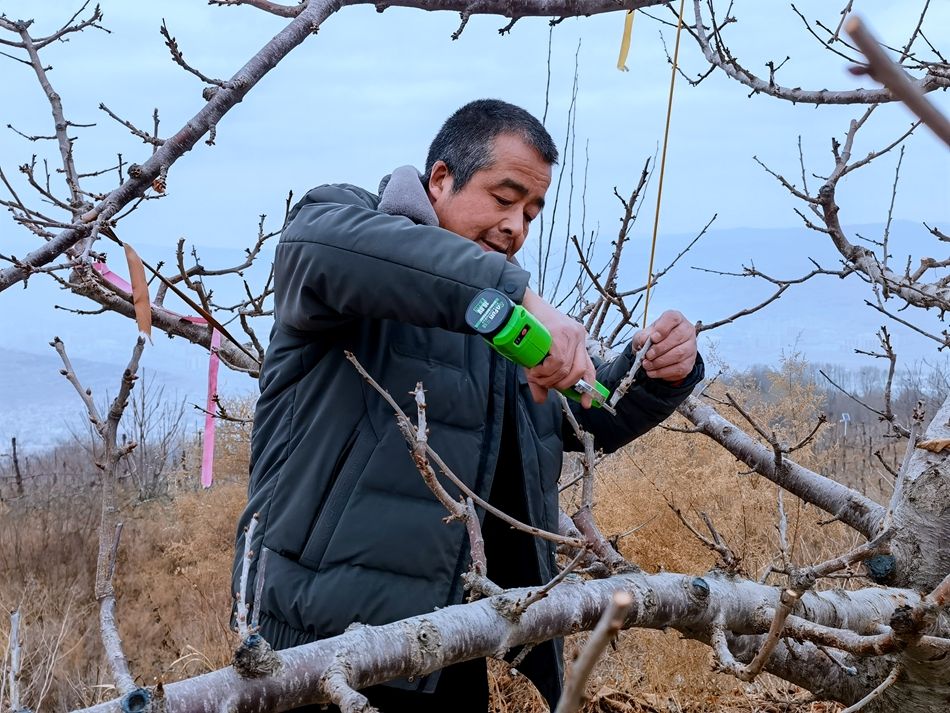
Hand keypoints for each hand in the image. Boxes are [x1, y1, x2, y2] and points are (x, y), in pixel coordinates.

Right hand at [522, 289, 596, 406]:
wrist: (522, 304)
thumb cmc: (530, 328)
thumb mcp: (538, 356)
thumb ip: (541, 378)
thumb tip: (540, 399)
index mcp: (578, 342)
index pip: (589, 368)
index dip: (589, 389)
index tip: (586, 403)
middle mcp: (578, 337)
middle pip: (579, 372)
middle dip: (561, 385)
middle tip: (544, 383)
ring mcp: (571, 333)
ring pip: (567, 368)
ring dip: (549, 378)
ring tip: (536, 375)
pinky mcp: (560, 332)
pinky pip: (558, 360)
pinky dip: (547, 370)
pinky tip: (536, 368)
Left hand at [632, 310, 696, 383]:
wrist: (659, 354)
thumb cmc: (654, 340)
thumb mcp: (644, 335)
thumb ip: (642, 337)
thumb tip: (644, 342)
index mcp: (676, 319)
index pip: (672, 318)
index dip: (662, 329)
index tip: (652, 338)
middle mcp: (687, 331)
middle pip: (677, 337)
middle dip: (659, 349)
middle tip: (647, 355)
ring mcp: (691, 347)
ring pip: (679, 354)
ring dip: (659, 361)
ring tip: (647, 364)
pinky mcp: (689, 362)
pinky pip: (678, 368)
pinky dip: (662, 371)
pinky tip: (652, 371)